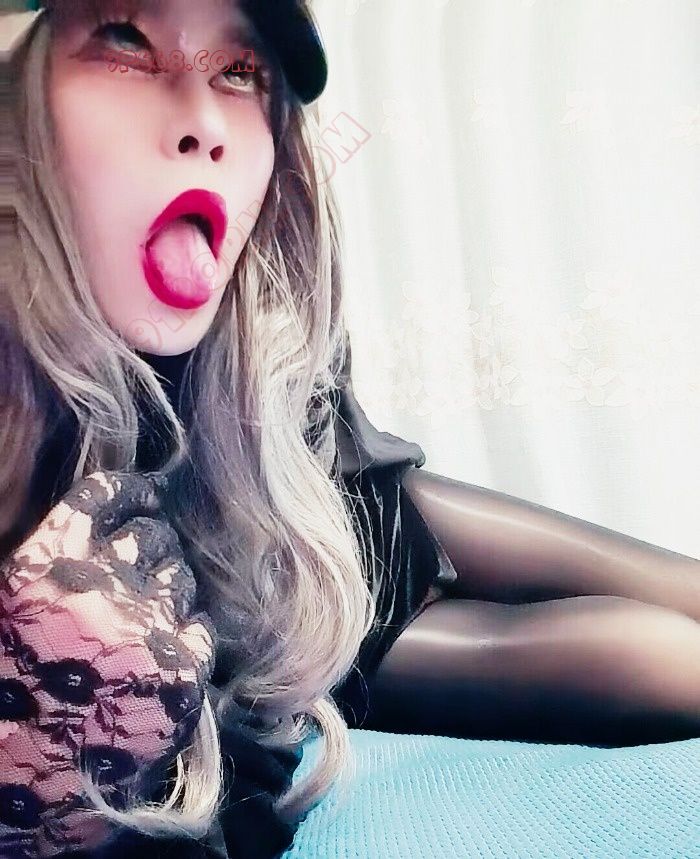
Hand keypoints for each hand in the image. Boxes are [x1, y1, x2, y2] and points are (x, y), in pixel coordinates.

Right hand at [0, 471, 216, 856]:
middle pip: (153, 535)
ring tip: (151, 617)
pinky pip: (202, 626)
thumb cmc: (13, 693)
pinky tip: (169, 650)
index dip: (135, 493)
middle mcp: (97, 587)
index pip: (105, 498)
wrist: (25, 786)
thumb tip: (112, 527)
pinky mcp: (181, 670)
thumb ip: (58, 563)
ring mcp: (144, 628)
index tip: (150, 494)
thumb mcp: (14, 609)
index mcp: (44, 568)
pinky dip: (190, 633)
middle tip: (152, 563)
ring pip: (181, 578)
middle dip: (156, 544)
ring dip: (172, 589)